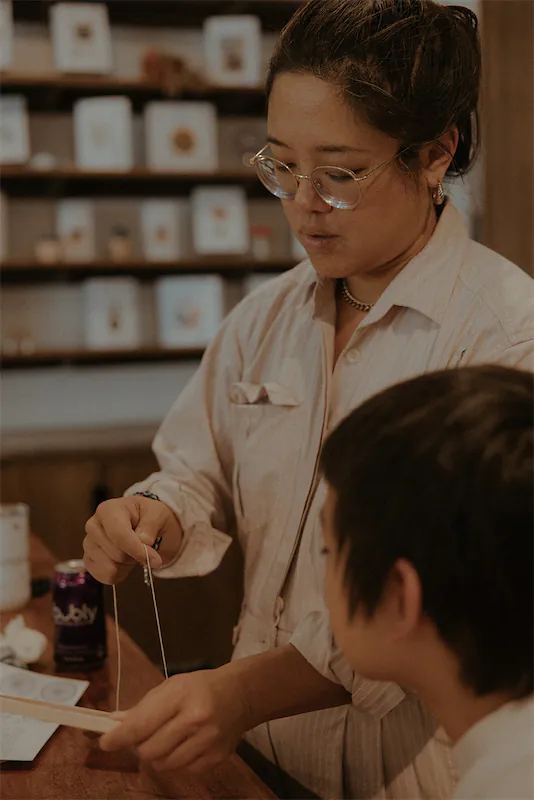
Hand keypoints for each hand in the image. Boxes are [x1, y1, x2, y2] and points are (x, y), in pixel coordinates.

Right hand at [83, 496, 182, 584]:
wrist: (141, 523)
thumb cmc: (147, 516)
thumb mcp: (157, 514)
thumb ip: (151, 526)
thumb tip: (144, 541)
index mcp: (108, 510)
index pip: (119, 535)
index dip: (137, 550)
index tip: (155, 559)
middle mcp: (94, 526)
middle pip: (117, 554)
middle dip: (134, 556)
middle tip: (143, 547)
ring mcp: (89, 544)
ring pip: (110, 568)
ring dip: (127, 565)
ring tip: (131, 551)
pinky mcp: (88, 560)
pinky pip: (104, 577)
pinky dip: (119, 574)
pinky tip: (124, 562)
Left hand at [99, 667, 249, 773]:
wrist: (241, 694)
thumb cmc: (201, 687)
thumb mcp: (172, 686)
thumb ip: (144, 707)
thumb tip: (114, 724)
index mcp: (181, 696)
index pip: (141, 724)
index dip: (118, 737)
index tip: (105, 742)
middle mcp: (195, 720)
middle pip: (149, 750)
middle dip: (139, 746)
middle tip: (144, 736)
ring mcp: (207, 742)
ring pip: (164, 765)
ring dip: (158, 755)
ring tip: (166, 739)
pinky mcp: (216, 759)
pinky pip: (183, 772)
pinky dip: (177, 762)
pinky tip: (184, 746)